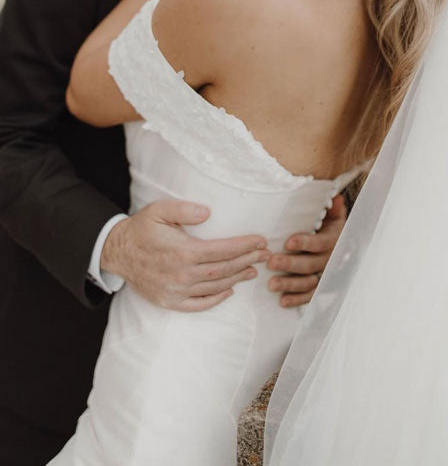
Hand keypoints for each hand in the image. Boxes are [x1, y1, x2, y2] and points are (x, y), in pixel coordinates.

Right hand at [101, 198, 270, 311]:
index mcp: (182, 251)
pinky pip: (198, 305)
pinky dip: (216, 299)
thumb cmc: (142, 228)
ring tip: (252, 270)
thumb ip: (184, 209)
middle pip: (224, 269)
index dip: (244, 246)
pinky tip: (229, 290)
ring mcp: (175, 291)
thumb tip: (208, 212)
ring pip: (215, 287)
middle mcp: (181, 274)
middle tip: (264, 255)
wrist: (117, 251)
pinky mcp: (169, 301)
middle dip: (247, 261)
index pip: (223, 250)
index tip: (260, 241)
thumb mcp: (159, 210)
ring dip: (237, 278)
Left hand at [266, 194, 346, 307]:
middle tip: (272, 262)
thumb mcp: (334, 215)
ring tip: (271, 284)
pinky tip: (282, 301)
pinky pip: (309, 296)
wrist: (343, 244)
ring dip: (290, 284)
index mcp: (334, 239)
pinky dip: (297, 299)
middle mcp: (330, 259)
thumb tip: (334, 199)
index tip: (288, 242)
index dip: (305, 243)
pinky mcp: (319, 286)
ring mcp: (325, 274)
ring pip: (309, 282)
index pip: (320, 243)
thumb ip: (333, 208)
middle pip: (311, 264)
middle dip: (290, 264)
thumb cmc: (330, 226)